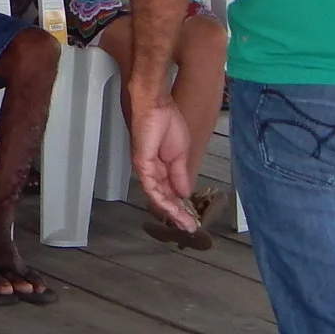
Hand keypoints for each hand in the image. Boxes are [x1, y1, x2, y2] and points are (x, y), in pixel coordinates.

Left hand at [130, 100, 198, 230]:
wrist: (157, 106)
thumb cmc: (166, 122)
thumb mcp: (180, 155)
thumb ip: (180, 175)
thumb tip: (184, 193)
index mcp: (160, 169)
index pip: (170, 193)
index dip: (180, 207)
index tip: (192, 220)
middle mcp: (150, 171)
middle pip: (162, 198)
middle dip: (177, 214)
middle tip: (189, 227)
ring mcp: (145, 168)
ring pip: (156, 196)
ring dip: (171, 211)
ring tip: (184, 222)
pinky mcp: (142, 163)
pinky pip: (151, 185)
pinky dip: (162, 198)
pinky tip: (173, 208)